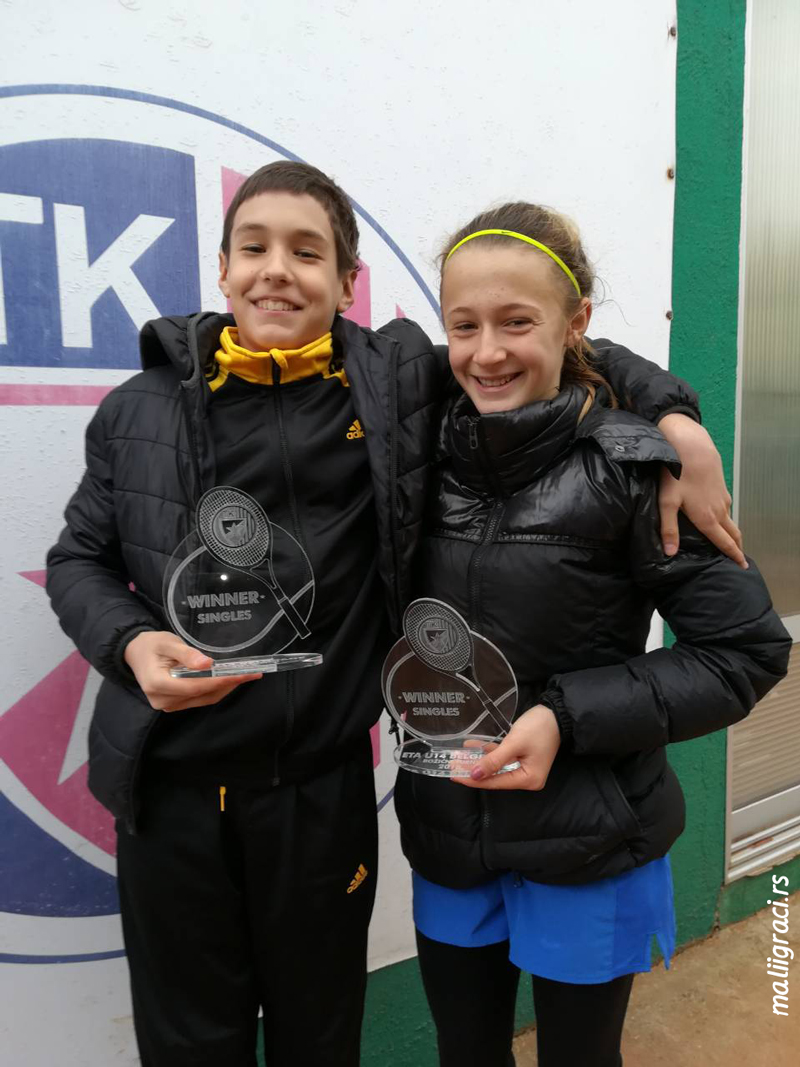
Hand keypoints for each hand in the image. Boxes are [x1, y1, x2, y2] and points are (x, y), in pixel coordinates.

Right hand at [123, 630, 261, 711]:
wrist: (136, 654)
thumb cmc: (152, 645)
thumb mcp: (167, 642)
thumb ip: (186, 654)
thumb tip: (207, 664)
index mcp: (158, 684)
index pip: (196, 686)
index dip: (221, 680)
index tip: (242, 673)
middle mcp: (162, 700)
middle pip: (203, 695)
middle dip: (229, 684)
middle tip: (252, 673)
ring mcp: (168, 705)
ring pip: (204, 699)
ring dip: (225, 688)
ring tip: (245, 675)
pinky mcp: (174, 705)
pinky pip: (199, 699)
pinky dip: (215, 690)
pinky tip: (229, 680)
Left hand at [454, 704, 560, 790]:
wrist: (556, 713)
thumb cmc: (538, 728)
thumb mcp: (514, 744)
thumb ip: (493, 760)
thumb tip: (475, 775)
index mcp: (528, 780)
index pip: (495, 783)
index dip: (474, 779)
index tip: (454, 776)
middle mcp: (527, 778)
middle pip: (495, 777)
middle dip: (474, 770)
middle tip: (452, 765)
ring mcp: (524, 767)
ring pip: (496, 767)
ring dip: (479, 760)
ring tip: (458, 756)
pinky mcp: (522, 757)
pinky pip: (502, 758)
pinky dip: (488, 752)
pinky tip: (473, 746)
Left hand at [657, 413, 745, 567]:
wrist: (692, 446)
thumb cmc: (677, 474)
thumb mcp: (668, 502)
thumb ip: (669, 529)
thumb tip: (670, 553)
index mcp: (708, 518)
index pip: (724, 542)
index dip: (734, 555)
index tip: (742, 566)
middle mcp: (720, 511)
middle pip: (733, 533)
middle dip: (737, 547)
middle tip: (739, 559)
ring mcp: (723, 498)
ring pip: (730, 521)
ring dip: (732, 533)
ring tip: (728, 543)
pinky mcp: (722, 488)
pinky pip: (727, 509)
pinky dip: (727, 520)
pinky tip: (719, 520)